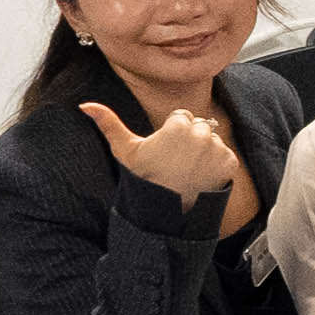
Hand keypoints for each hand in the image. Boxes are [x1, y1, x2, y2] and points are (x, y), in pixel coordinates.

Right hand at [78, 96, 238, 200]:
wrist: (166, 210)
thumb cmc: (144, 177)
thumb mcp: (125, 150)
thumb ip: (108, 123)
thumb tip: (84, 105)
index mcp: (179, 126)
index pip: (181, 117)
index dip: (171, 133)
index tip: (164, 150)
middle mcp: (202, 134)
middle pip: (198, 126)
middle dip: (189, 139)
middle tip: (175, 161)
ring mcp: (218, 149)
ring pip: (212, 140)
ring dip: (203, 151)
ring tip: (187, 169)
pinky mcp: (229, 162)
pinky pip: (224, 154)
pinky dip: (216, 164)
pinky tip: (200, 175)